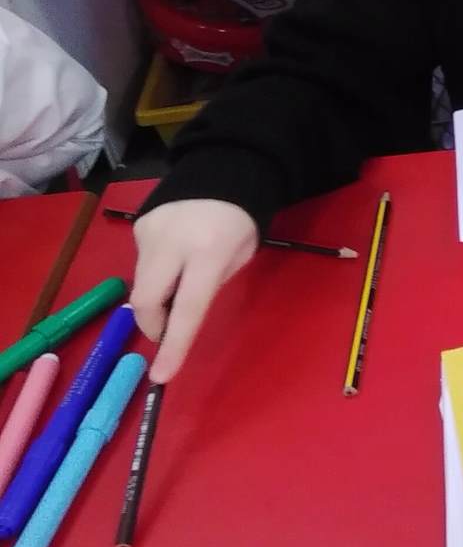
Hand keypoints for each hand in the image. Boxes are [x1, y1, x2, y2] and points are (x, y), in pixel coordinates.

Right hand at [129, 199, 258, 382]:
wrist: (222, 171)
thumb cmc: (241, 222)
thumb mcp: (239, 257)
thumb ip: (209, 287)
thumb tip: (179, 314)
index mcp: (210, 253)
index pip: (188, 308)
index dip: (175, 345)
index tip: (161, 376)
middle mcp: (173, 243)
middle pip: (146, 302)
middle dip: (154, 326)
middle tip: (168, 332)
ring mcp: (150, 233)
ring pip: (140, 285)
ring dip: (156, 297)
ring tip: (180, 279)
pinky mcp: (138, 227)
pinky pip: (140, 264)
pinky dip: (154, 273)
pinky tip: (174, 255)